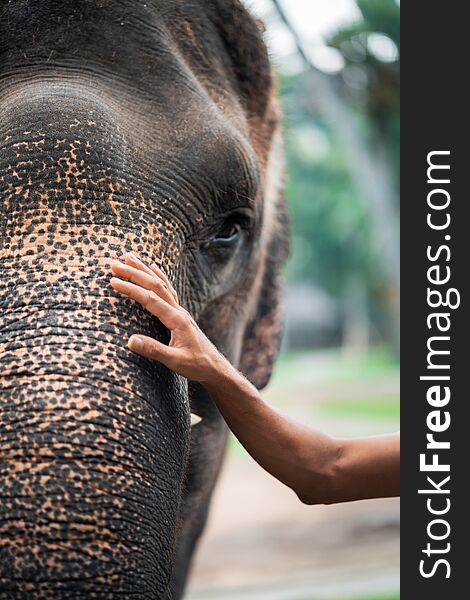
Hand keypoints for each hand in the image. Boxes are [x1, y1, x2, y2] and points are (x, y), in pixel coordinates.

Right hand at [109, 252, 225, 383]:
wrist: (215, 367)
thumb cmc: (197, 365)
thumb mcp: (175, 361)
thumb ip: (154, 350)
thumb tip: (130, 340)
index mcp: (176, 319)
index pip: (150, 299)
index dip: (131, 289)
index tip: (113, 281)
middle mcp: (179, 311)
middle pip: (155, 285)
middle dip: (134, 273)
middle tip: (114, 263)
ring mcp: (180, 311)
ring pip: (161, 284)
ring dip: (144, 269)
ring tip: (129, 256)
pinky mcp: (179, 315)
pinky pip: (167, 290)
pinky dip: (158, 277)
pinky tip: (153, 268)